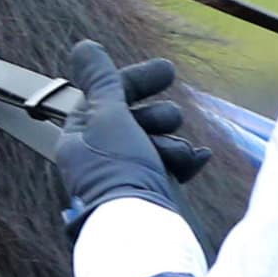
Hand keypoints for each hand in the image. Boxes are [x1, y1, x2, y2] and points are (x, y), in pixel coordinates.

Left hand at [54, 40, 212, 233]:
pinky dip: (184, 162)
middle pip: (133, 119)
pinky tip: (197, 161)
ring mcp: (124, 177)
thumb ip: (101, 81)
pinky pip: (169, 168)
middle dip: (157, 115)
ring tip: (178, 153)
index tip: (168, 71)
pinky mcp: (148, 194)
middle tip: (172, 118)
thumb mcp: (107, 116)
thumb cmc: (118, 173)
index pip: (107, 95)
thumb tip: (83, 46)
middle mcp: (98, 157)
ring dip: (172, 142)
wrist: (140, 230)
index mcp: (80, 137)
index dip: (137, 79)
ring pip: (155, 143)